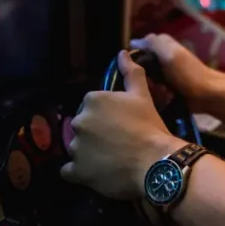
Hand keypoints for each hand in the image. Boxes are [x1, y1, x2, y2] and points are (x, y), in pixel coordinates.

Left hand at [61, 51, 183, 198]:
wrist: (155, 161)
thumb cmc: (149, 125)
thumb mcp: (142, 95)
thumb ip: (131, 72)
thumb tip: (122, 53)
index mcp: (92, 100)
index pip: (91, 106)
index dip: (105, 115)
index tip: (120, 124)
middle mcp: (78, 121)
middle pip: (83, 126)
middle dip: (95, 133)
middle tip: (116, 142)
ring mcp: (75, 147)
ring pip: (77, 147)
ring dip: (88, 152)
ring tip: (110, 159)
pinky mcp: (76, 171)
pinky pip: (69, 171)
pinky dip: (79, 172)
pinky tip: (95, 172)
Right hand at [131, 34, 224, 111]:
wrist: (207, 95)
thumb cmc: (187, 73)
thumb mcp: (169, 54)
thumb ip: (154, 44)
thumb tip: (134, 41)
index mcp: (167, 47)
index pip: (146, 45)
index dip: (137, 52)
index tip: (126, 64)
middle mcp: (167, 59)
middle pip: (145, 64)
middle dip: (141, 73)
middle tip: (139, 81)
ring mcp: (169, 76)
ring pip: (149, 79)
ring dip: (149, 85)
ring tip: (150, 91)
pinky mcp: (170, 90)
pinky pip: (156, 91)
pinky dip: (156, 95)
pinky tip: (156, 99)